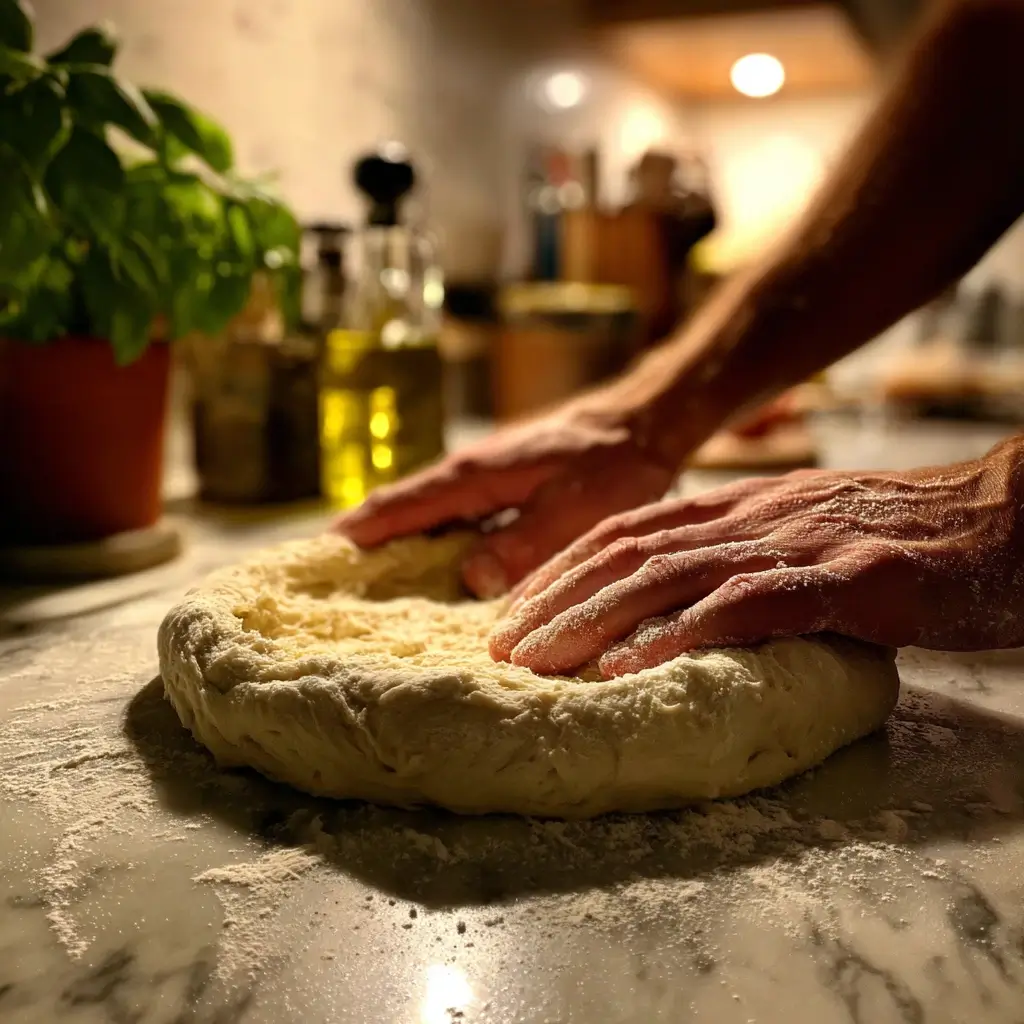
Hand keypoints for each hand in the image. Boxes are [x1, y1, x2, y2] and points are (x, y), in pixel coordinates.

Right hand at [332, 398, 679, 597]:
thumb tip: (468, 579)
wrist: (639, 423)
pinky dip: (425, 541)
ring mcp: (480, 478)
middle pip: (397, 509)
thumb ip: (523, 542)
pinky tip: (424, 571)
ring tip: (356, 584)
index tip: (313, 563)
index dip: (356, 535)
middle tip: (319, 584)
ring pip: (420, 515)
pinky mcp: (497, 488)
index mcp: (473, 475)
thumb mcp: (574, 509)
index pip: (398, 507)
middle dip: (357, 542)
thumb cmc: (612, 463)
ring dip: (388, 543)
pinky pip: (447, 518)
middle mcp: (466, 474)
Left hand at [490, 437, 1023, 676]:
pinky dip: (678, 636)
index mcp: (740, 508)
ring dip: (593, 621)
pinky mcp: (840, 582)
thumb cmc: (907, 536)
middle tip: (503, 646)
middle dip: (556, 598)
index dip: (564, 568)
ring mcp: (793, 545)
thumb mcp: (806, 534)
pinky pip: (743, 607)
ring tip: (539, 663)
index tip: (519, 608)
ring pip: (666, 576)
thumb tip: (683, 600)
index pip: (627, 530)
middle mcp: (752, 518)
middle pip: (628, 551)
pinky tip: (629, 668)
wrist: (1004, 518)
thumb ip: (744, 556)